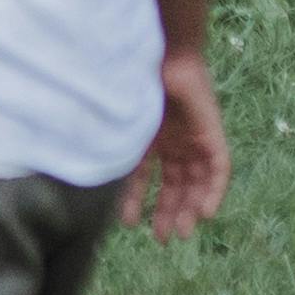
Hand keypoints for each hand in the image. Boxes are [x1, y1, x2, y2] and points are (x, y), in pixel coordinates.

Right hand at [125, 48, 230, 238]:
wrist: (160, 54)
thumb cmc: (130, 81)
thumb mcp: (118, 123)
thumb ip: (107, 146)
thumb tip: (74, 170)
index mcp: (148, 137)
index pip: (145, 176)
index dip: (138, 200)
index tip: (129, 224)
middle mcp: (173, 140)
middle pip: (174, 184)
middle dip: (167, 211)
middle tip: (161, 240)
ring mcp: (193, 137)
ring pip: (196, 181)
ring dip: (189, 208)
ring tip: (181, 233)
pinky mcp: (212, 134)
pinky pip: (219, 169)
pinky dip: (214, 191)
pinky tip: (204, 213)